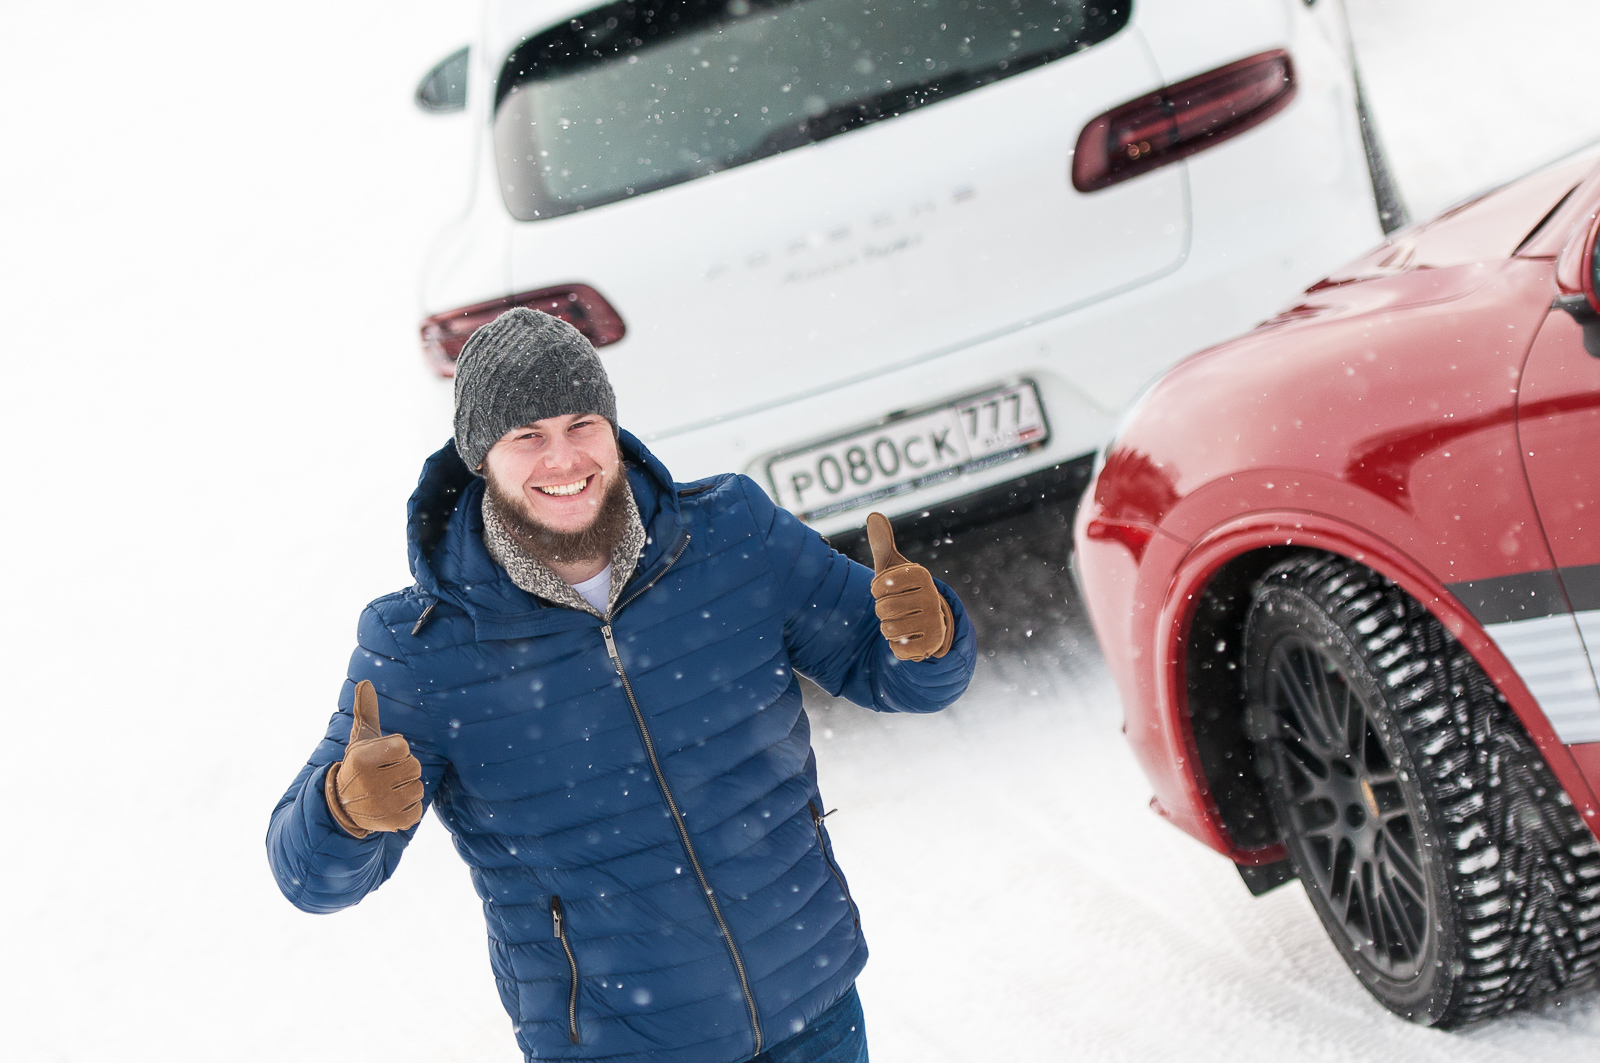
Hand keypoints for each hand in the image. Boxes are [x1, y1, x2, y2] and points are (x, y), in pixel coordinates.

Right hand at [324, 679, 423, 837]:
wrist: (343, 807)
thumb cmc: (358, 767)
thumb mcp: (361, 740)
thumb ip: (366, 712)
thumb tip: (365, 682)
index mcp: (362, 759)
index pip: (404, 746)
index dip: (396, 750)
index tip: (381, 758)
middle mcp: (370, 783)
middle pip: (415, 767)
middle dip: (404, 769)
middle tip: (386, 775)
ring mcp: (381, 806)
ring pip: (418, 788)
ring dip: (407, 788)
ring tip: (387, 790)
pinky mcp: (392, 823)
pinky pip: (417, 810)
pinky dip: (408, 808)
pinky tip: (391, 806)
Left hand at [866, 512, 954, 661]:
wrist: (932, 622)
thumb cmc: (906, 592)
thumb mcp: (894, 569)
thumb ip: (883, 544)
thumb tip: (874, 514)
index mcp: (920, 575)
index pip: (878, 587)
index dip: (878, 592)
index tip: (890, 591)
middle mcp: (931, 596)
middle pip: (882, 610)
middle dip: (884, 613)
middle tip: (898, 609)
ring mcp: (935, 621)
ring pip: (889, 630)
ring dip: (890, 630)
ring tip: (904, 623)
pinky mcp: (933, 644)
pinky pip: (898, 649)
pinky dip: (898, 647)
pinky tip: (911, 639)